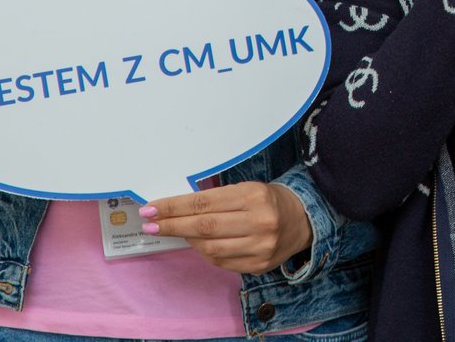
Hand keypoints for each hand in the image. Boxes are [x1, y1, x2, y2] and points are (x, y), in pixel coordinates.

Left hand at [141, 182, 312, 274]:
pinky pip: (222, 262)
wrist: (304, 219)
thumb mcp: (246, 189)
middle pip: (204, 227)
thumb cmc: (268, 200)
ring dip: (187, 240)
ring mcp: (260, 247)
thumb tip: (176, 209)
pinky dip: (205, 252)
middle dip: (172, 225)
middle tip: (150, 224)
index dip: (174, 207)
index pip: (204, 203)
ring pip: (210, 248)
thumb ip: (216, 199)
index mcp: (253, 196)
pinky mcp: (260, 265)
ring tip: (175, 232)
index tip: (151, 209)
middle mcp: (259, 222)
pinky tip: (198, 243)